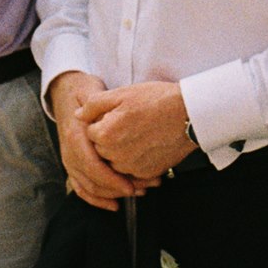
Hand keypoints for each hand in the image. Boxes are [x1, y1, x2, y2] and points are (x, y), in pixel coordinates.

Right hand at [47, 71, 146, 210]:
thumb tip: (99, 115)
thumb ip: (96, 104)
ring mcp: (69, 161)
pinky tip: (114, 205)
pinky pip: (81, 189)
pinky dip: (97, 200)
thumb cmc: (84, 91)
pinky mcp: (72, 166)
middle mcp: (69, 152)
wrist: (66, 93)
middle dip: (118, 189)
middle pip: (92, 180)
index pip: (92, 165)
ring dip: (112, 195)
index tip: (131, 185)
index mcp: (75, 136)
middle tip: (144, 189)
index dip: (111, 179)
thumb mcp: (91, 91)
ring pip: (89, 187)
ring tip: (138, 192)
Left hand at [80, 79, 196, 181]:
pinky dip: (136, 160)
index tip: (118, 114)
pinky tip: (147, 144)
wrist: (189, 115)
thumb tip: (78, 114)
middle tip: (130, 122)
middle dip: (110, 137)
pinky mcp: (147, 173)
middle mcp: (116, 155)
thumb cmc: (157, 100)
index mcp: (106, 134)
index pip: (91, 132)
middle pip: (101, 149)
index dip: (103, 121)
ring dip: (121, 151)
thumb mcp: (122, 94)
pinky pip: (132, 170)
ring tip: (139, 132)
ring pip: (115, 162)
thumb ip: (94, 104)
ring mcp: (132, 167)